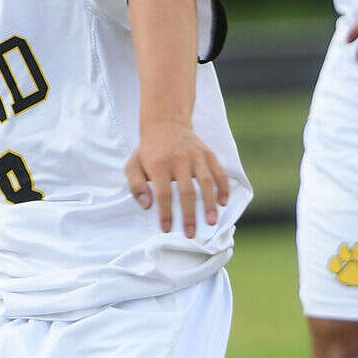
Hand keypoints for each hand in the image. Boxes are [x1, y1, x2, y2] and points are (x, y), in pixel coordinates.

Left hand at [127, 121, 230, 236]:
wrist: (166, 123)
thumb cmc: (148, 151)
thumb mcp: (133, 165)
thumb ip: (136, 185)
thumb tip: (147, 205)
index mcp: (159, 165)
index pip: (163, 193)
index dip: (166, 213)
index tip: (167, 229)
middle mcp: (179, 160)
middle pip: (186, 191)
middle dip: (189, 215)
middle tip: (191, 234)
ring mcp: (195, 156)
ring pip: (205, 182)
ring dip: (209, 204)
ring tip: (211, 222)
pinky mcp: (208, 154)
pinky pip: (219, 172)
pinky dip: (223, 187)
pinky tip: (223, 202)